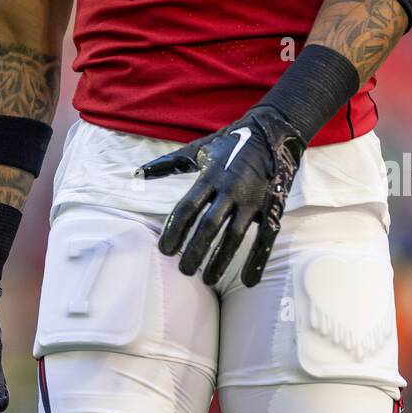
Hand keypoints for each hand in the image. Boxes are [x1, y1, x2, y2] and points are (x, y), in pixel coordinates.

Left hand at [137, 105, 305, 286]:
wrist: (273, 131)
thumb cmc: (230, 142)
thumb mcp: (199, 150)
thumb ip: (168, 164)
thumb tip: (138, 173)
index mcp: (210, 176)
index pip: (187, 208)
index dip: (175, 230)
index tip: (164, 250)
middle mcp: (231, 189)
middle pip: (209, 225)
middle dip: (195, 250)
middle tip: (184, 270)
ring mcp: (253, 199)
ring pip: (234, 235)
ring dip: (220, 260)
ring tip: (207, 279)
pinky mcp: (271, 206)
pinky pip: (266, 237)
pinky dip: (257, 260)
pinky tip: (248, 281)